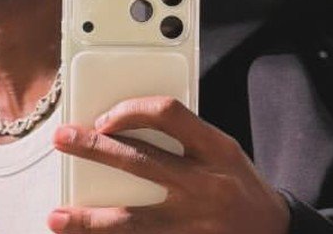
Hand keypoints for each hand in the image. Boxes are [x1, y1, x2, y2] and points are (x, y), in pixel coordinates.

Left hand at [49, 96, 289, 232]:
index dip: (131, 111)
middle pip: (139, 161)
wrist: (274, 231)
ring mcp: (194, 223)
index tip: (106, 117)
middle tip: (65, 140)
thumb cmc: (242, 186)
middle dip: (94, 149)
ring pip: (132, 220)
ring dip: (90, 219)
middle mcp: (204, 184)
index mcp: (216, 149)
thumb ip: (186, 138)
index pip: (168, 115)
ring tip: (59, 217)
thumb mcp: (224, 150)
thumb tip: (130, 126)